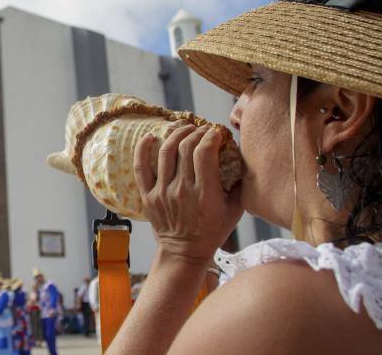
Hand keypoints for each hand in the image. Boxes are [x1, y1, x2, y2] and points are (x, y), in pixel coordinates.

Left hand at [133, 124, 242, 262]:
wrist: (184, 253)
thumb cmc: (212, 231)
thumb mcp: (234, 211)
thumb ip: (239, 185)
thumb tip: (241, 157)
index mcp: (205, 194)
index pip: (204, 154)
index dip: (210, 137)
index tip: (215, 132)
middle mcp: (182, 191)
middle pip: (186, 148)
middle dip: (196, 132)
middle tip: (201, 129)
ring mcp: (162, 193)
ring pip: (165, 152)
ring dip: (176, 134)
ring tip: (184, 128)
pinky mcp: (148, 196)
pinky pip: (141, 167)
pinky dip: (143, 148)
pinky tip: (151, 136)